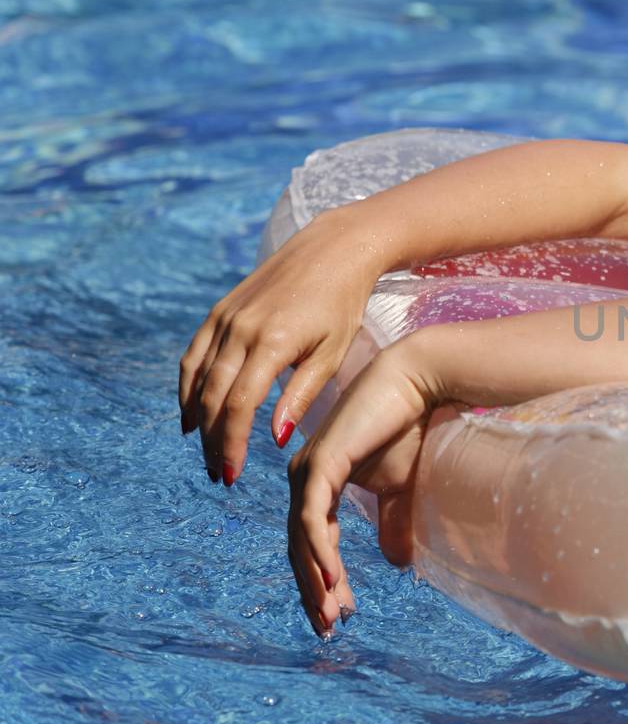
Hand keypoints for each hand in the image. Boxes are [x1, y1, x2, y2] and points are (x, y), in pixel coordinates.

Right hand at [179, 208, 389, 484]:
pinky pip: (194, 355)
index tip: (233, 474)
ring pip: (197, 378)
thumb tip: (274, 440)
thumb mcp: (332, 354)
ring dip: (196, 419)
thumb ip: (300, 396)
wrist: (332, 249)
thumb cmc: (342, 305)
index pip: (237, 406)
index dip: (230, 444)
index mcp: (272, 343)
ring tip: (205, 452)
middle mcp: (240, 329)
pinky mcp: (219, 310)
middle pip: (211, 397)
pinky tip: (192, 414)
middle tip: (220, 473)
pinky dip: (188, 387)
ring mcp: (225, 317)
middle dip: (212, 440)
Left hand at [286, 338, 436, 636]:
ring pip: (301, 536)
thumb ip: (393, 522)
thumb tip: (398, 564)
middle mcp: (305, 477)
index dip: (322, 580)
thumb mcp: (402, 490)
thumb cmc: (410, 429)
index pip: (312, 541)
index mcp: (319, 483)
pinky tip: (331, 576)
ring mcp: (308, 469)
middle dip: (313, 589)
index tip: (337, 614)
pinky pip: (313, 516)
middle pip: (300, 546)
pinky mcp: (321, 462)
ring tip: (330, 612)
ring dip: (314, 578)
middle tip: (327, 626)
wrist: (420, 387)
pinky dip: (320, 549)